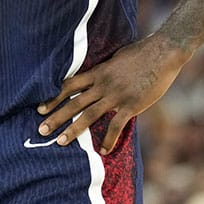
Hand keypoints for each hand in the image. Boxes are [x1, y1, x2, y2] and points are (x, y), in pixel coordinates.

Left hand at [36, 34, 188, 153]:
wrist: (163, 52)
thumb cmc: (142, 52)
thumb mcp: (117, 57)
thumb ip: (106, 69)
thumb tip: (99, 74)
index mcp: (99, 71)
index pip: (69, 85)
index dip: (54, 97)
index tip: (40, 107)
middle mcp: (103, 84)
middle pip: (73, 102)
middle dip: (56, 116)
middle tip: (41, 129)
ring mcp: (116, 95)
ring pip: (88, 115)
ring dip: (73, 130)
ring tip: (60, 142)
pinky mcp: (131, 104)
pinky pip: (116, 125)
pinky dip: (108, 139)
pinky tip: (103, 151)